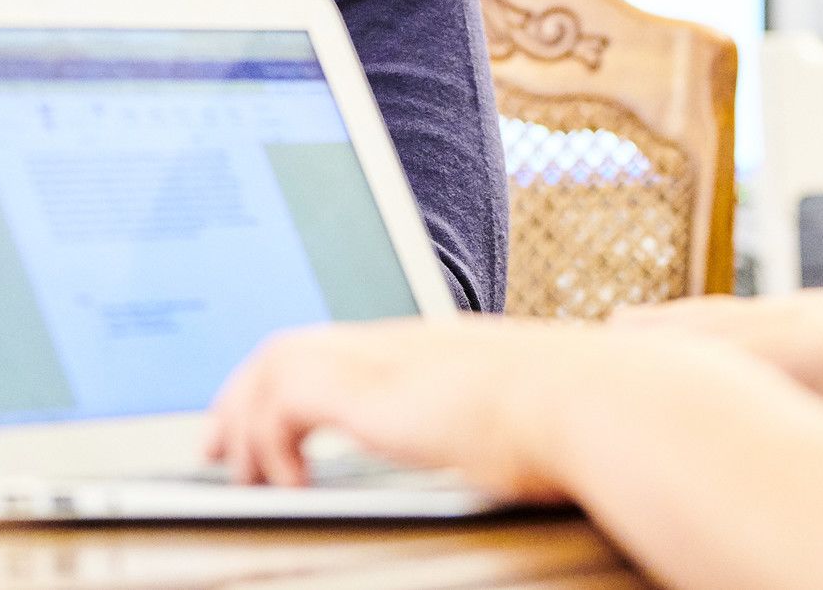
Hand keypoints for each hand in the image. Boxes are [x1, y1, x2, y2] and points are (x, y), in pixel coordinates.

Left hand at [206, 316, 726, 501]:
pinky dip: (269, 437)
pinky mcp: (374, 388)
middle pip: (294, 343)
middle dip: (242, 393)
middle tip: (218, 443)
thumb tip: (530, 437)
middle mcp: (405, 342)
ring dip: (244, 416)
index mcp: (437, 348)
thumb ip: (509, 418)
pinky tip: (284, 481)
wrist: (605, 404)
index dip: (292, 381)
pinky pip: (284, 397)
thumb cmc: (589, 421)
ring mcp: (388, 358)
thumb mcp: (535, 415)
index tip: (270, 421)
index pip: (342, 345)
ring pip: (276, 359)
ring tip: (235, 468)